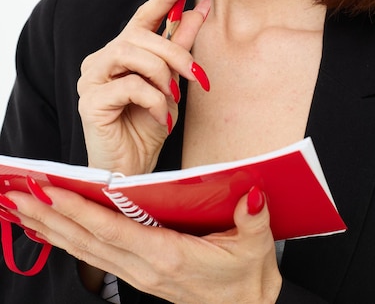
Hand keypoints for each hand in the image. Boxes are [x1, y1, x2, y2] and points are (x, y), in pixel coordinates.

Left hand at [8, 185, 281, 303]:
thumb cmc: (248, 278)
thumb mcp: (256, 247)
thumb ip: (252, 218)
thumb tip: (249, 191)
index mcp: (170, 256)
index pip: (115, 231)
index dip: (81, 211)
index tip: (51, 192)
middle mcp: (146, 267)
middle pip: (89, 240)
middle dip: (51, 216)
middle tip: (18, 193)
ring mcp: (139, 274)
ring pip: (86, 250)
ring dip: (52, 228)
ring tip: (22, 208)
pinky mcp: (139, 274)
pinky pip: (96, 256)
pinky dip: (69, 241)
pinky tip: (52, 230)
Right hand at [77, 0, 209, 174]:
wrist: (132, 168)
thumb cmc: (148, 125)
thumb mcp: (172, 82)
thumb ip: (182, 45)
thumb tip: (200, 8)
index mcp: (123, 51)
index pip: (143, 15)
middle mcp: (103, 59)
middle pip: (142, 37)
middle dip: (176, 53)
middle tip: (196, 76)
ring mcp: (93, 78)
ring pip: (133, 54)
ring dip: (163, 75)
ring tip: (172, 98)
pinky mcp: (90, 101)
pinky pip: (130, 86)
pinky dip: (154, 100)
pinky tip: (162, 116)